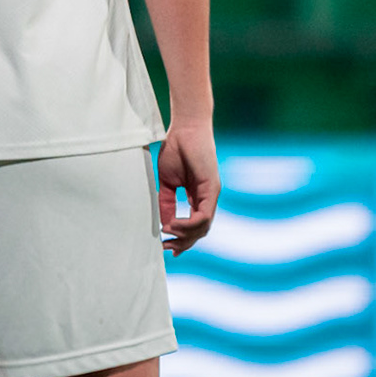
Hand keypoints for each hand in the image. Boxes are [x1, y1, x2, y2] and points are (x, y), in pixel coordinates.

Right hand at [159, 123, 219, 256]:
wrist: (184, 128)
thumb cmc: (175, 149)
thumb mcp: (166, 182)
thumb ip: (166, 203)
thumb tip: (163, 224)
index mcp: (197, 197)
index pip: (194, 225)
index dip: (181, 238)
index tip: (166, 247)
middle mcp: (207, 198)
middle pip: (200, 231)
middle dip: (183, 242)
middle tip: (166, 248)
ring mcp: (211, 194)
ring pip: (203, 227)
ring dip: (185, 235)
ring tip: (168, 234)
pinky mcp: (212, 189)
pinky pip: (203, 216)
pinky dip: (188, 224)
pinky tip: (174, 224)